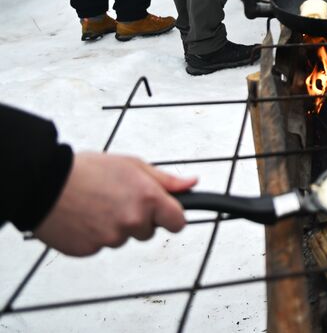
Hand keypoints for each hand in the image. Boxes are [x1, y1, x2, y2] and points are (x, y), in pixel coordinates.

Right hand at [34, 152, 195, 255]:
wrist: (44, 184)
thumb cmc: (88, 170)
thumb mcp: (133, 165)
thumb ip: (166, 180)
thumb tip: (192, 183)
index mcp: (148, 199)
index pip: (178, 222)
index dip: (172, 217)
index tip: (165, 213)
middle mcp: (133, 221)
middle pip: (148, 231)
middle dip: (139, 218)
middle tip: (117, 199)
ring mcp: (110, 239)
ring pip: (123, 238)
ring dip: (115, 226)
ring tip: (96, 204)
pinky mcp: (89, 250)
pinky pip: (100, 246)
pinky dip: (94, 235)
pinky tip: (83, 218)